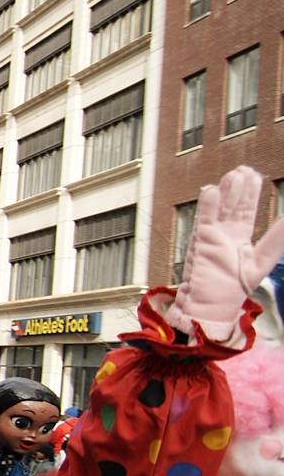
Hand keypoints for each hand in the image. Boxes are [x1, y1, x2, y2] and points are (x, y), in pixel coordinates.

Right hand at [163, 166, 283, 342]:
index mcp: (242, 240)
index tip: (256, 176)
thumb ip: (276, 240)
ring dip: (226, 191)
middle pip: (234, 205)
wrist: (208, 305)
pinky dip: (207, 205)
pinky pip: (204, 219)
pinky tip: (212, 190)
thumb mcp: (261, 263)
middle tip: (246, 169)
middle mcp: (226, 235)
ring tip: (235, 173)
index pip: (248, 211)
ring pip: (220, 208)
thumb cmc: (231, 291)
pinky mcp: (200, 241)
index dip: (252, 194)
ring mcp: (212, 236)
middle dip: (240, 188)